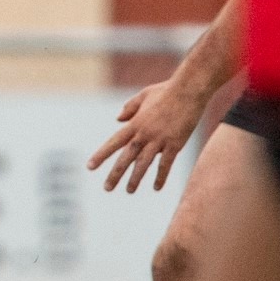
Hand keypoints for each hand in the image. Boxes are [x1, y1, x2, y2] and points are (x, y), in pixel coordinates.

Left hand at [87, 76, 210, 192]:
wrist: (190, 89)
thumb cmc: (167, 90)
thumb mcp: (143, 95)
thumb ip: (129, 107)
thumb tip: (118, 119)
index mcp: (135, 123)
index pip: (113, 143)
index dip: (101, 155)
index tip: (90, 167)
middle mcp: (144, 134)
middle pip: (126, 158)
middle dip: (115, 174)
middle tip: (107, 188)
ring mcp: (160, 139)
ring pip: (144, 163)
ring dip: (136, 178)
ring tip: (129, 191)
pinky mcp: (176, 143)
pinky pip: (166, 164)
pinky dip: (161, 176)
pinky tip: (156, 187)